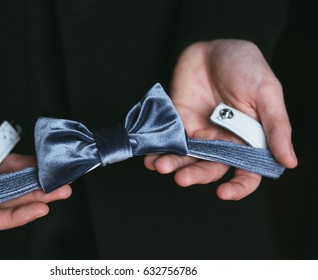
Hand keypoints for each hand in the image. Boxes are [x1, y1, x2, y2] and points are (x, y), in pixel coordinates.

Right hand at [0, 91, 70, 231]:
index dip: (15, 217)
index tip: (40, 209)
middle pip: (6, 202)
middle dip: (34, 199)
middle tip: (61, 192)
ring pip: (12, 184)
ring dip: (35, 184)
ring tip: (59, 180)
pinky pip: (12, 165)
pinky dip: (28, 166)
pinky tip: (44, 165)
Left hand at [145, 40, 297, 199]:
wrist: (214, 47)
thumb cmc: (246, 67)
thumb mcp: (267, 93)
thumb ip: (276, 127)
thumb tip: (289, 161)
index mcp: (248, 140)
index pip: (246, 172)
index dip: (237, 187)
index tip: (224, 193)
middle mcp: (222, 142)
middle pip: (210, 168)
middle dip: (195, 175)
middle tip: (181, 178)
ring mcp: (199, 133)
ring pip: (186, 158)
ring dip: (172, 165)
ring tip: (160, 166)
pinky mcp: (179, 123)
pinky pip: (168, 142)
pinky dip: (157, 150)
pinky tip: (149, 157)